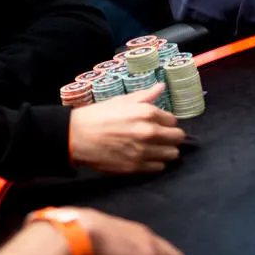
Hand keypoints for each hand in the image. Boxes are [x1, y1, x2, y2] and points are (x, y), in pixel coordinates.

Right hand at [69, 86, 185, 173]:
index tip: (159, 124)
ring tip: (156, 148)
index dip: (167, 122)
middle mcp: (149, 132)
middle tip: (162, 137)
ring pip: (172, 154)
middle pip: (178, 138)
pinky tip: (146, 157)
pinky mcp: (135, 167)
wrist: (77, 137)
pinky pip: (159, 167)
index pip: (173, 121)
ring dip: (166, 151)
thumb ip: (146, 95)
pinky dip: (155, 163)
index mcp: (147, 113)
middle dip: (172, 137)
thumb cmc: (99, 115)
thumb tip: (161, 86)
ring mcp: (143, 152)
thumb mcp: (122, 100)